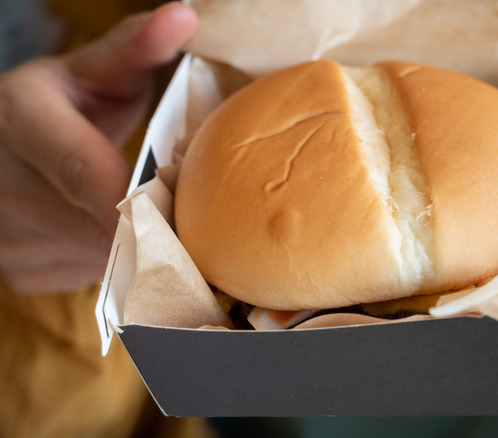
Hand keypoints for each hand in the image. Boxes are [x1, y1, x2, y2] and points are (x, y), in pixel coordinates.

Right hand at [0, 3, 196, 293]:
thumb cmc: (60, 102)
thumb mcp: (90, 70)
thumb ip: (135, 48)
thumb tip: (184, 16)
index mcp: (19, 122)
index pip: (82, 168)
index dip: (137, 196)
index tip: (187, 212)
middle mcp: (4, 189)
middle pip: (100, 224)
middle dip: (158, 225)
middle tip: (203, 218)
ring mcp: (11, 241)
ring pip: (104, 259)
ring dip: (143, 247)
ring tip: (169, 222)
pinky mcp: (26, 274)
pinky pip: (94, 278)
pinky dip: (123, 265)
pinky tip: (132, 239)